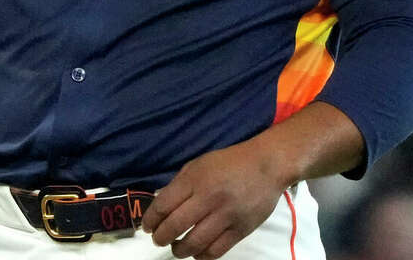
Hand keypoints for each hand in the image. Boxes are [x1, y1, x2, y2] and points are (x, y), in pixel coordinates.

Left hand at [141, 140, 292, 259]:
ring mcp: (226, 216)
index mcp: (195, 179)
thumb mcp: (198, 164)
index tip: (147, 227)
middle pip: (176, 226)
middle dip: (161, 237)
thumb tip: (161, 206)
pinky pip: (216, 251)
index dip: (151, 220)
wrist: (266, 166)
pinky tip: (197, 252)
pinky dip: (201, 256)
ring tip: (176, 248)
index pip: (164, 205)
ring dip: (179, 250)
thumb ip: (179, 184)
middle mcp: (209, 198)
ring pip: (195, 243)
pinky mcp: (241, 230)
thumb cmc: (229, 163)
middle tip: (158, 239)